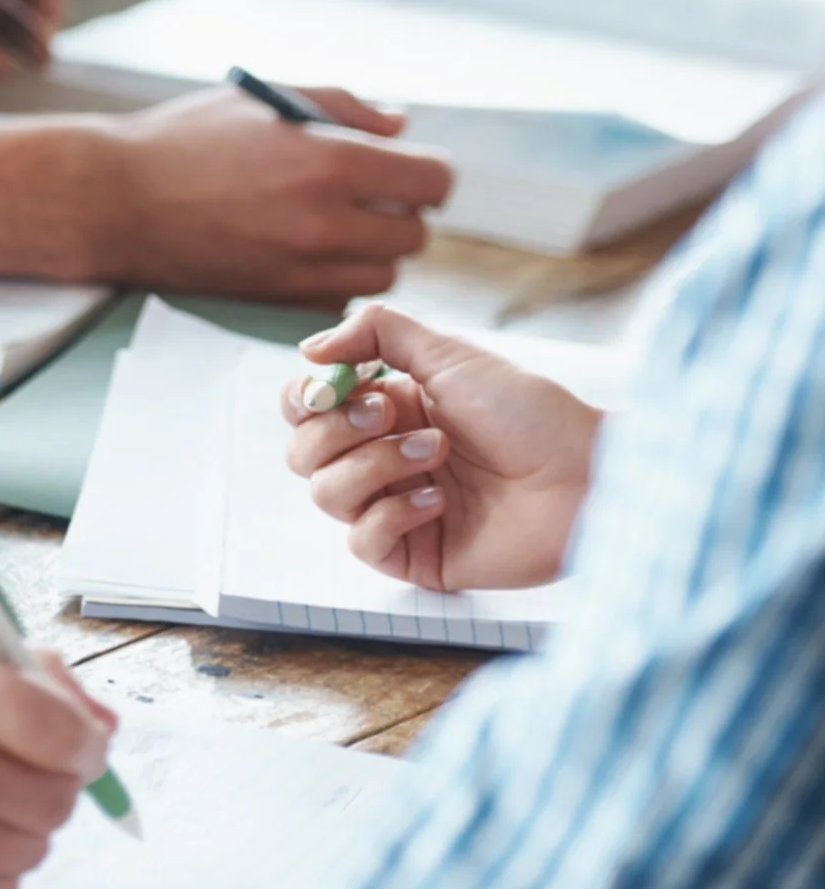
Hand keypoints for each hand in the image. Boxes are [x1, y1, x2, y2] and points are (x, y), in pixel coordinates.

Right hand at [100, 86, 454, 303]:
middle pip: (414, 234)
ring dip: (372, 249)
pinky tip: (303, 250)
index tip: (406, 166)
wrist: (112, 201)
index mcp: (328, 162)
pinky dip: (336, 278)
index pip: (432, 181)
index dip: (427, 171)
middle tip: (364, 191)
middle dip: (399, 211)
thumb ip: (344, 107)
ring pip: (383, 273)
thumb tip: (401, 128)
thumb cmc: (182, 140)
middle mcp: (324, 222)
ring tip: (331, 221)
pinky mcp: (277, 300)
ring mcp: (301, 269)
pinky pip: (340, 298)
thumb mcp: (263, 101)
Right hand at [282, 306, 602, 591]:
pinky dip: (390, 515)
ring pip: (325, 495)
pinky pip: (362, 541)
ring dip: (375, 465)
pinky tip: (438, 502)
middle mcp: (383, 459)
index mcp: (386, 411)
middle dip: (340, 430)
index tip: (336, 385)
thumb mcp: (450, 355)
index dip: (306, 398)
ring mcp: (396, 508)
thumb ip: (376, 333)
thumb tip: (309, 350)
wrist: (587, 476)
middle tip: (392, 414)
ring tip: (437, 453)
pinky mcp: (416, 555)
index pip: (305, 408)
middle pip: (302, 453)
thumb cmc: (531, 413)